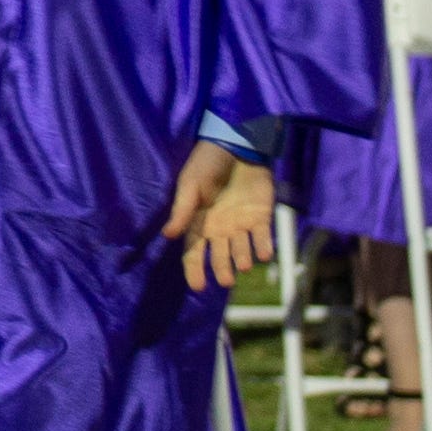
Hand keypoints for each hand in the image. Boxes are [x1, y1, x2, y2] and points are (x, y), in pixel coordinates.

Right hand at [160, 143, 272, 292]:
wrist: (238, 143)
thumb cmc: (207, 163)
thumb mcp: (190, 184)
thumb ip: (182, 210)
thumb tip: (167, 236)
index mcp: (199, 222)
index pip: (194, 252)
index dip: (194, 270)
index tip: (198, 287)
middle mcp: (220, 228)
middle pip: (220, 256)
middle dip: (222, 270)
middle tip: (226, 281)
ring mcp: (242, 224)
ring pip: (242, 251)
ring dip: (242, 259)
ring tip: (242, 265)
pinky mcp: (262, 217)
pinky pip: (264, 238)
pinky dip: (264, 248)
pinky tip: (262, 254)